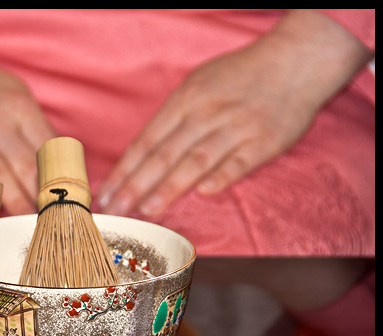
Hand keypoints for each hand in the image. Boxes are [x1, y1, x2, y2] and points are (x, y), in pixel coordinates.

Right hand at [0, 18, 54, 213]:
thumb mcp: (13, 94)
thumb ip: (35, 127)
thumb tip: (61, 163)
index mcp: (18, 106)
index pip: (48, 149)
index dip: (60, 178)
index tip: (66, 201)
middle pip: (25, 165)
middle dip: (40, 197)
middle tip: (50, 220)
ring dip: (13, 200)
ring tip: (25, 222)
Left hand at [98, 9, 373, 217]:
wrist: (296, 60)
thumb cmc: (240, 77)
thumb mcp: (198, 86)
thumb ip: (173, 120)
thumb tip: (142, 158)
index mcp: (185, 101)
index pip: (145, 142)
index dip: (123, 171)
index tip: (104, 195)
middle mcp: (206, 114)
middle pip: (163, 155)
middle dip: (135, 186)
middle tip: (114, 211)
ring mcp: (235, 128)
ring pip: (196, 161)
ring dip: (169, 187)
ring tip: (146, 210)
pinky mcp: (264, 141)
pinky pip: (240, 162)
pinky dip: (222, 176)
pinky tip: (204, 193)